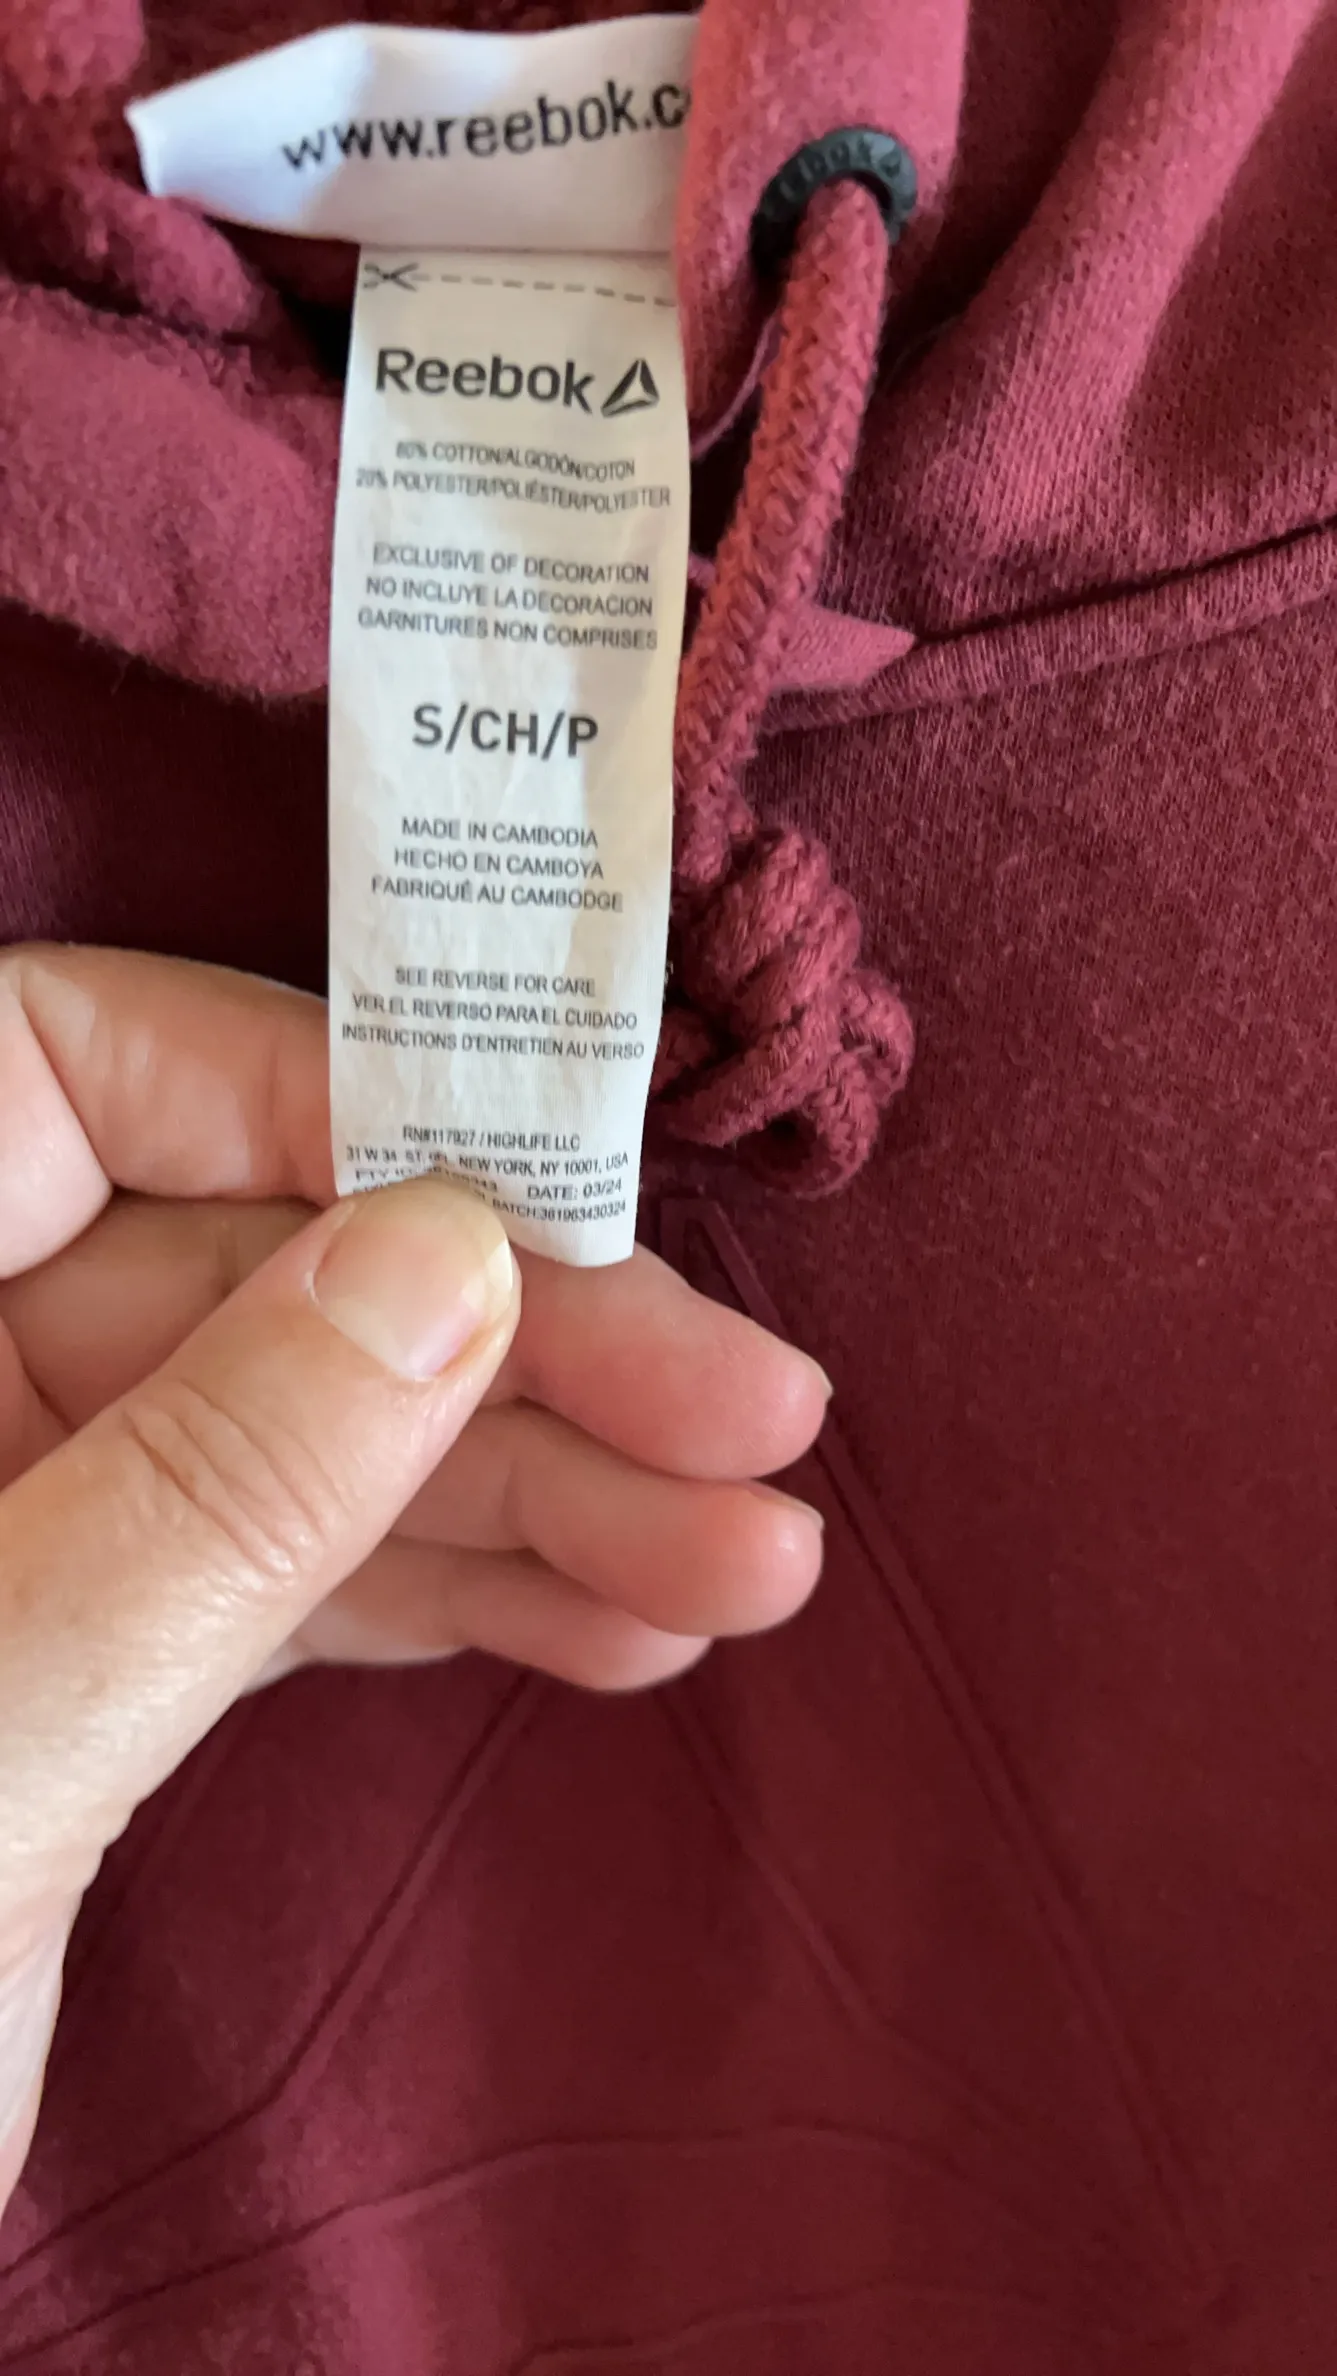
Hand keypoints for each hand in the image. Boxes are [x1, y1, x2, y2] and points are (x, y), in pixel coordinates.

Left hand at [0, 947, 827, 2212]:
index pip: (75, 1076)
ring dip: (537, 1498)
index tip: (547, 1199)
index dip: (324, 1105)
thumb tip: (448, 1264)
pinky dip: (450, 1605)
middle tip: (750, 1414)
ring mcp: (4, 1522)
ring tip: (747, 1558)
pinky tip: (621, 1628)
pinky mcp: (72, 1663)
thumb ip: (207, 1492)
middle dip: (516, 1351)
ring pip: (298, 1439)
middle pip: (250, 1273)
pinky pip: (282, 1580)